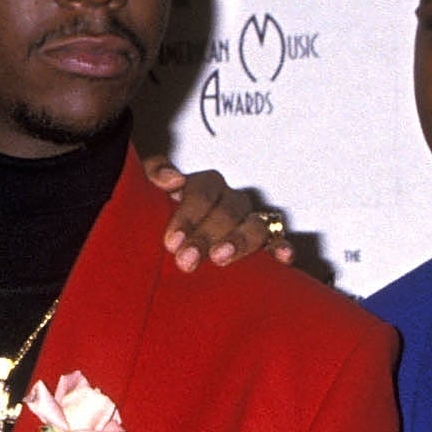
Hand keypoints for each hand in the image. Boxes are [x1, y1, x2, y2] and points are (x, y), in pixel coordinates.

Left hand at [143, 156, 293, 271]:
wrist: (174, 244)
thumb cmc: (161, 214)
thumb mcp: (150, 190)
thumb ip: (155, 173)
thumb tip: (173, 179)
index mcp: (206, 187)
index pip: (203, 191)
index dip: (189, 214)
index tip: (172, 241)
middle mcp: (230, 201)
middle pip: (228, 210)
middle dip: (206, 235)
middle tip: (187, 259)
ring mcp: (249, 221)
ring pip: (255, 225)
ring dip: (240, 241)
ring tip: (221, 258)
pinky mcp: (265, 243)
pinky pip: (278, 241)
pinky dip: (281, 247)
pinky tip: (282, 258)